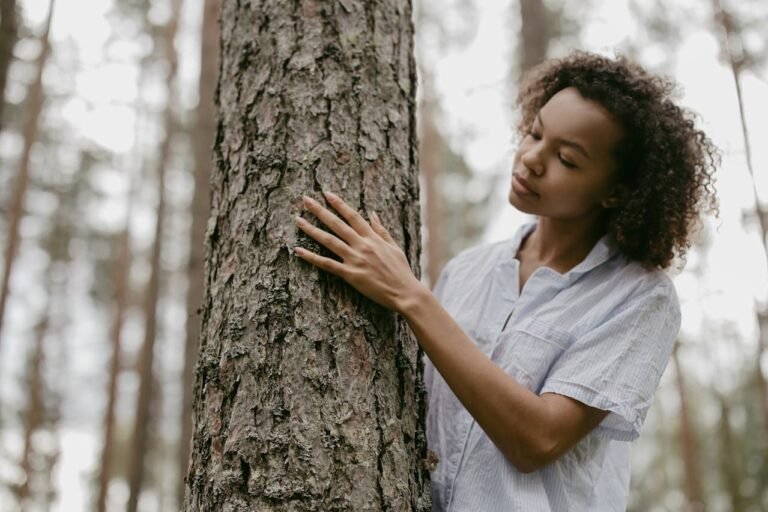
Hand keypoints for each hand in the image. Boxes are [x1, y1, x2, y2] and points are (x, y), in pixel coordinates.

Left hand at [294, 191, 423, 311]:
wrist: (405, 292)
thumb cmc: (401, 271)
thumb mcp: (394, 246)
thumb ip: (381, 230)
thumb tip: (372, 213)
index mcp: (372, 238)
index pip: (352, 216)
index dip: (339, 204)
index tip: (327, 193)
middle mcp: (362, 245)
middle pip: (337, 224)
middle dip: (320, 210)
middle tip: (305, 200)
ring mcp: (355, 259)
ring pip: (329, 241)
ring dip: (312, 229)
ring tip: (298, 220)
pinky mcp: (350, 275)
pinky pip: (327, 264)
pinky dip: (312, 257)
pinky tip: (298, 250)